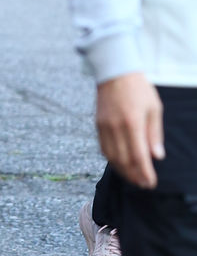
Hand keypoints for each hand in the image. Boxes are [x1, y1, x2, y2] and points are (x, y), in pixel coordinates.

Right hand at [96, 73, 164, 188]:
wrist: (115, 71)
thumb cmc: (138, 88)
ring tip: (132, 177)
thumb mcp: (154, 108)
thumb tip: (157, 156)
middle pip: (124, 161)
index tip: (150, 183)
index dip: (145, 173)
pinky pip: (103, 148)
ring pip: (111, 157)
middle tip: (143, 184)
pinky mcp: (98, 124)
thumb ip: (155, 134)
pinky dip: (111, 159)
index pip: (139, 156)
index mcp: (133, 123)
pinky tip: (120, 163)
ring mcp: (105, 126)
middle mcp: (116, 127)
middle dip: (134, 176)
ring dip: (122, 171)